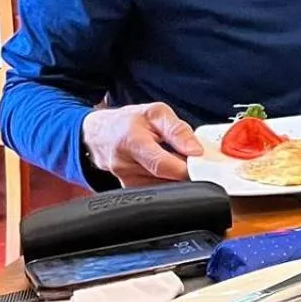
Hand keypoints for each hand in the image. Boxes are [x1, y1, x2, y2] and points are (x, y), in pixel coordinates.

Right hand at [82, 103, 202, 186]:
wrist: (100, 133)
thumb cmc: (128, 121)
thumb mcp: (156, 112)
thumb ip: (178, 130)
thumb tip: (196, 150)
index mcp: (132, 142)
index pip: (163, 165)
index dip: (186, 168)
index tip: (200, 164)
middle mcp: (125, 165)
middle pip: (166, 178)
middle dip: (184, 170)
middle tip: (190, 158)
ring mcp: (125, 180)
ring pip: (164, 186)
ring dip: (175, 175)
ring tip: (174, 158)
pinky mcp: (129, 189)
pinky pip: (156, 189)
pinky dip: (167, 180)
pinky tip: (166, 168)